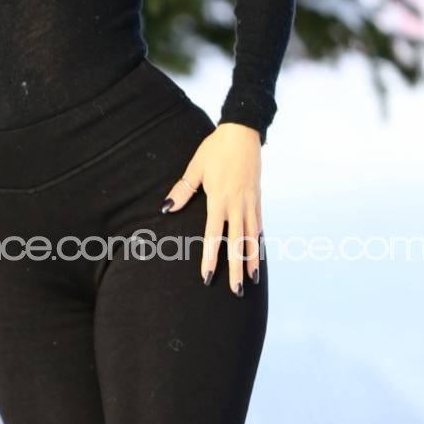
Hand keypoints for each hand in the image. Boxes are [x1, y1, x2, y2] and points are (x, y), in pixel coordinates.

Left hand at [160, 121, 262, 294]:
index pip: (213, 235)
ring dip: (251, 260)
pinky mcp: (257, 199)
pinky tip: (257, 255)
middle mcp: (237, 204)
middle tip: (236, 290)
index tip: (207, 276)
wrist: (243, 132)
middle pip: (237, 243)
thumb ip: (182, 190)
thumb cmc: (216, 149)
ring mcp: (250, 202)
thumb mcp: (195, 168)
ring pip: (251, 237)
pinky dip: (257, 242)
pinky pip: (258, 225)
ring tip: (251, 280)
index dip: (210, 257)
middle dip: (236, 268)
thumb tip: (166, 208)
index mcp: (219, 199)